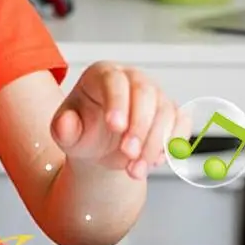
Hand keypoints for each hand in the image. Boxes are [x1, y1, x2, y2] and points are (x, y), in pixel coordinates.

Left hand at [50, 61, 188, 179]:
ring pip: (165, 112)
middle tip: (128, 154)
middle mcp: (132, 79)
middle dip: (139, 126)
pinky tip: (152, 163)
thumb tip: (66, 122)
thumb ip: (63, 129)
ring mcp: (155, 94)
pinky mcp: (171, 112)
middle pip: (145, 93)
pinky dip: (171, 146)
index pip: (113, 81)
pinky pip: (180, 125)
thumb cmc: (82, 132)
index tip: (115, 126)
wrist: (99, 149)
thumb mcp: (66, 134)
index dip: (117, 102)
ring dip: (154, 144)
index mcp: (102, 74)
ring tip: (135, 170)